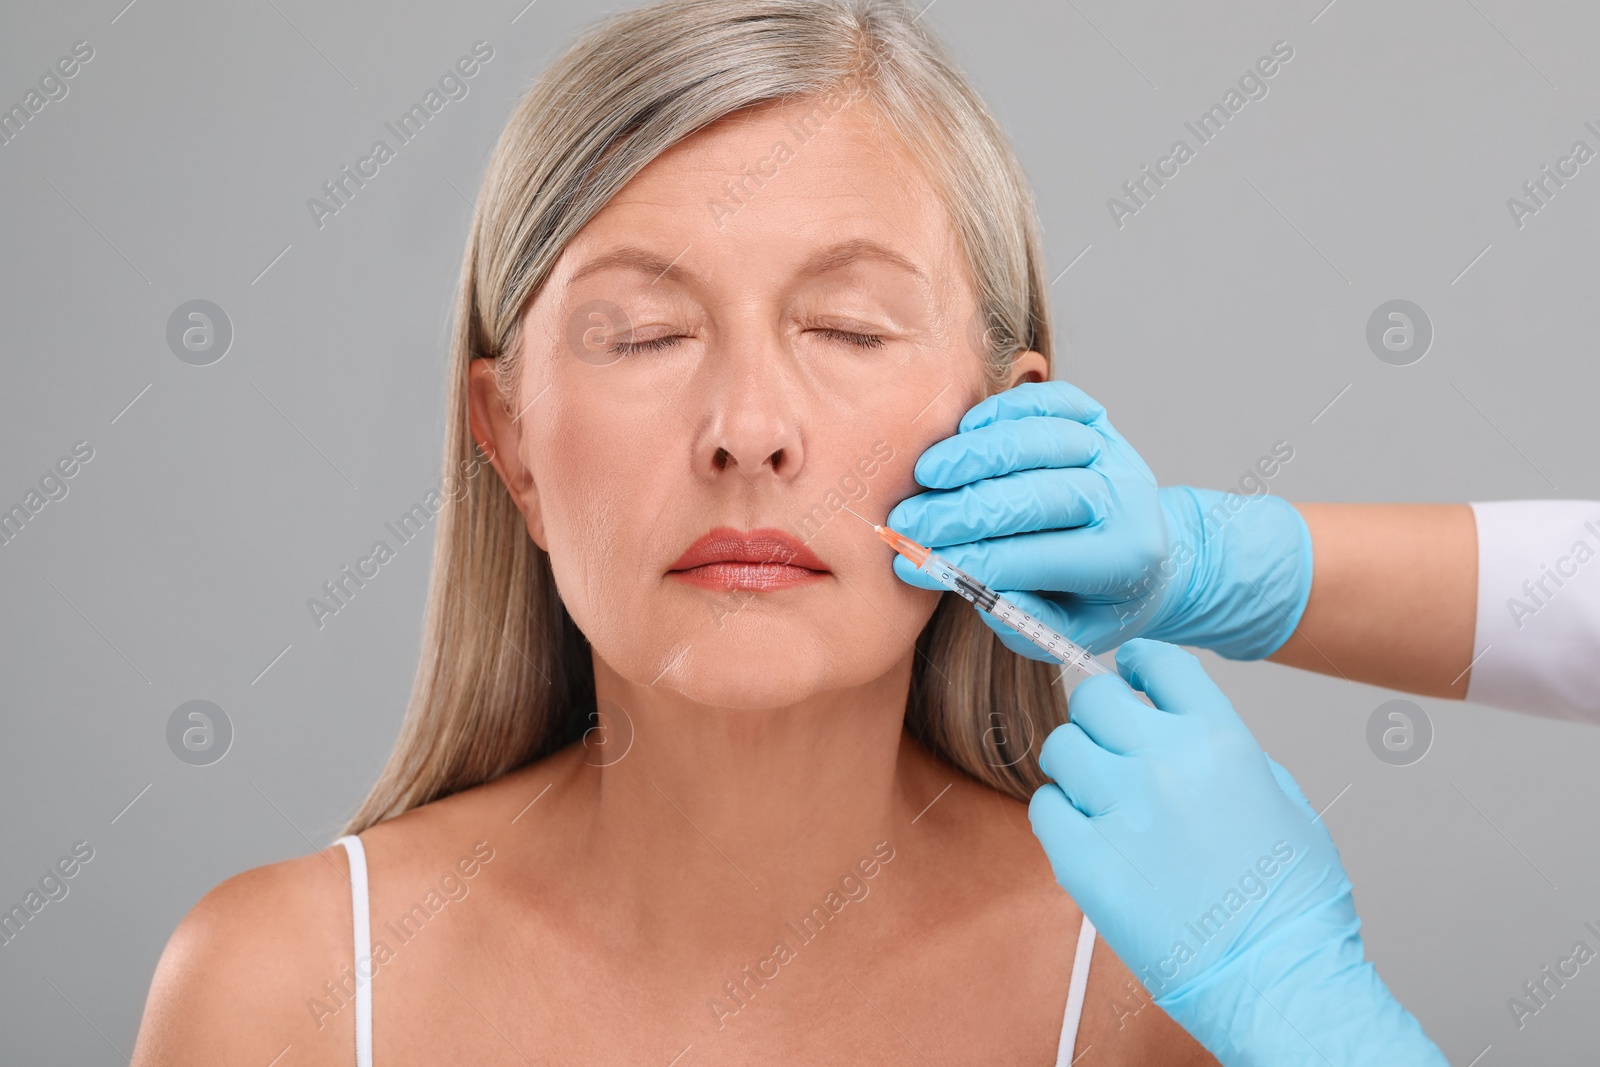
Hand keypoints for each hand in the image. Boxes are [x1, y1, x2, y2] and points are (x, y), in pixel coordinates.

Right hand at [884, 381, 1312, 659]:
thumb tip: (970, 580)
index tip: (907, 564)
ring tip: (925, 475)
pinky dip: (1005, 410)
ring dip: (976, 455)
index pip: (1033, 559)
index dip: (964, 562)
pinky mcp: (1099, 421)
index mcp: (1122, 560)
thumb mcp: (1066, 635)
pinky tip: (964, 432)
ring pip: (1041, 440)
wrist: (1154, 556)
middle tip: (905, 522)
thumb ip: (1022, 617)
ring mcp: (1114, 452)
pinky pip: (1052, 401)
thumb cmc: (1096, 601)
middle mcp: (1125, 499)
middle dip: (960, 511)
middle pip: (1036, 496)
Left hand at [1028, 639, 1445, 1065]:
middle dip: (1099, 717)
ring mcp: (1119, 809)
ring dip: (1075, 766)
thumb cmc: (1293, 903)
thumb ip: (1227, 752)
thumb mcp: (1284, 800)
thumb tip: (1185, 731)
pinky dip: (1059, 816)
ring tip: (1098, 797)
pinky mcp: (1083, 859)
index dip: (1139, 665)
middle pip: (1093, 698)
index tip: (1129, 675)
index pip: (1161, 664)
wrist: (1277, 978)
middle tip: (1108, 745)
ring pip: (1061, 748)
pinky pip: (1045, 807)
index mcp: (1220, 740)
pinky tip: (1086, 835)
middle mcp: (1164, 762)